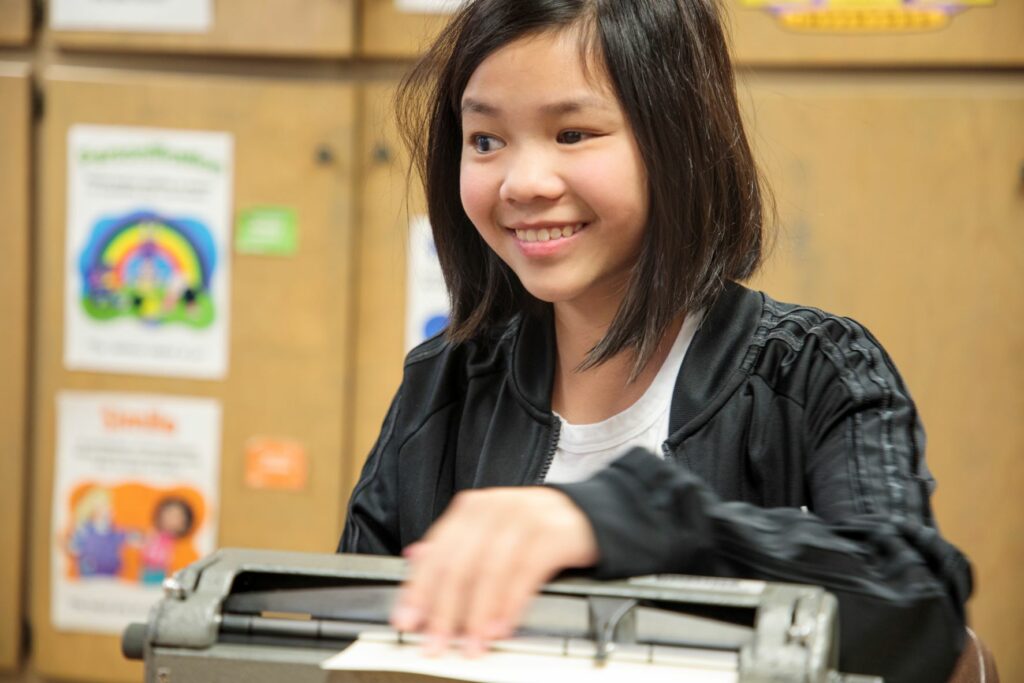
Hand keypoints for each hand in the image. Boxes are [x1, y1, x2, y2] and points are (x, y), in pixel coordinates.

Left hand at [390, 487, 598, 655]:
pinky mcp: (553, 532)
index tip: (408, 621)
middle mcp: (496, 507)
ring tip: (472, 643)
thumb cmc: (534, 529)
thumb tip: (413, 559)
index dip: (419, 590)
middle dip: (444, 610)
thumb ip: (455, 546)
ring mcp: (526, 517)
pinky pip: (525, 573)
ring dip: (477, 614)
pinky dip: (509, 605)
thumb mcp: (492, 533)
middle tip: (437, 642)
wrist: (587, 516)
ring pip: (490, 571)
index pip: (437, 551)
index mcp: (473, 508)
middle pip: (460, 563)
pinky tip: (501, 627)